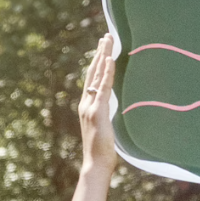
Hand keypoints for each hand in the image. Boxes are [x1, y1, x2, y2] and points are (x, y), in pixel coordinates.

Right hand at [79, 34, 117, 171]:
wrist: (96, 164)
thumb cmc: (102, 152)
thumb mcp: (105, 130)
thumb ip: (107, 118)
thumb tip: (113, 114)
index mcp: (88, 107)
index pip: (93, 80)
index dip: (98, 63)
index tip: (103, 49)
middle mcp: (86, 104)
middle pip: (93, 72)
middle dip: (100, 53)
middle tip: (106, 36)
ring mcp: (91, 107)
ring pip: (97, 76)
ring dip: (103, 56)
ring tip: (108, 40)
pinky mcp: (98, 112)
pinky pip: (103, 88)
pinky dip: (106, 73)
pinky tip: (109, 60)